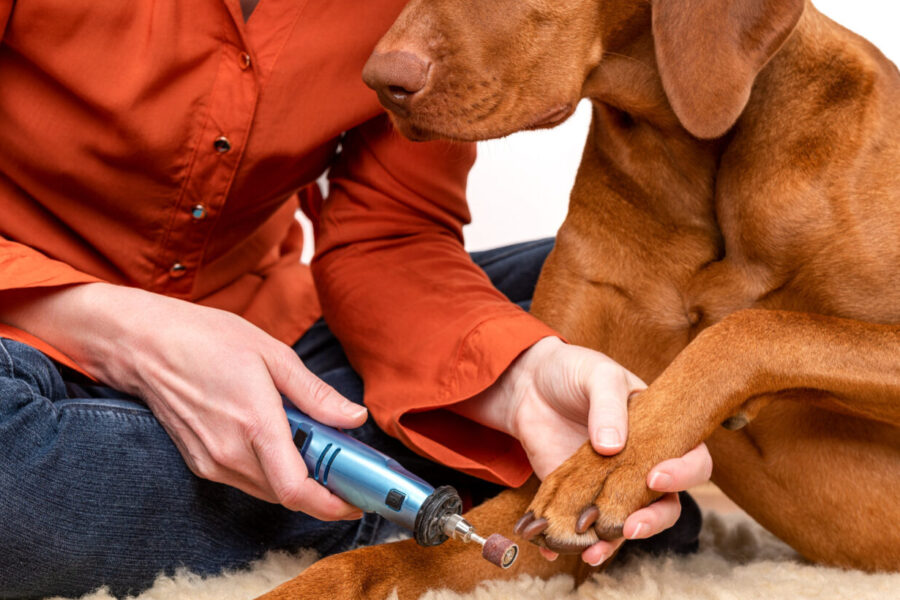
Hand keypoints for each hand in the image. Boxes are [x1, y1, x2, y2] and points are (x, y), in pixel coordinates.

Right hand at [1, 283, 367, 519]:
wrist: (143, 344)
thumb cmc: (207, 339)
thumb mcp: (272, 354)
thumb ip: (316, 394)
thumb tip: (354, 418)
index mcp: (254, 424)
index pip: (296, 489)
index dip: (331, 504)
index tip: (357, 499)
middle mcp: (230, 454)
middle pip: (287, 495)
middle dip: (323, 489)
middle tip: (346, 466)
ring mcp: (211, 463)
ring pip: (268, 490)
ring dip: (298, 480)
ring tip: (317, 449)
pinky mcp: (200, 464)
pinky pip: (248, 480)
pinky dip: (273, 472)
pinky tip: (282, 444)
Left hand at [454, 337, 711, 564]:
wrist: (530, 385)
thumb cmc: (575, 372)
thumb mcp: (597, 375)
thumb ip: (608, 405)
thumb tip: (612, 446)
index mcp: (662, 431)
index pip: (693, 460)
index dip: (683, 474)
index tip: (655, 478)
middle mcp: (643, 464)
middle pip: (665, 504)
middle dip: (652, 521)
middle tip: (628, 527)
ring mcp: (611, 484)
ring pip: (625, 523)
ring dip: (612, 543)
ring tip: (590, 552)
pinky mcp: (579, 496)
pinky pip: (582, 525)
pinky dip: (568, 541)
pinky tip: (550, 547)